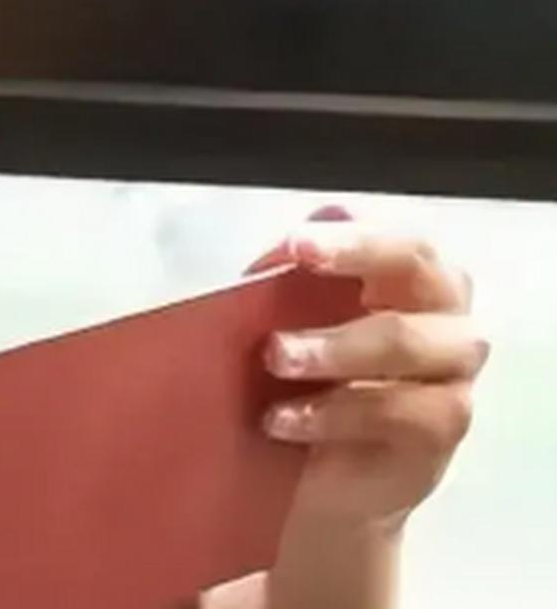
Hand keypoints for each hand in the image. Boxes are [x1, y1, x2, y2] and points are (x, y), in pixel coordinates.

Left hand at [251, 209, 489, 531]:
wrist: (317, 475)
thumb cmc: (302, 377)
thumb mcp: (281, 323)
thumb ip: (279, 288)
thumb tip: (256, 270)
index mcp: (406, 272)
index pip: (391, 232)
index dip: (350, 233)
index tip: (297, 244)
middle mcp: (442, 311)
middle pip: (416, 266)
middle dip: (350, 262)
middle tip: (291, 271)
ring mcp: (450, 373)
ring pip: (406, 342)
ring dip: (334, 347)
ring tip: (275, 358)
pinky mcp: (440, 432)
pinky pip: (401, 414)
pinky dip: (335, 413)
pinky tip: (284, 418)